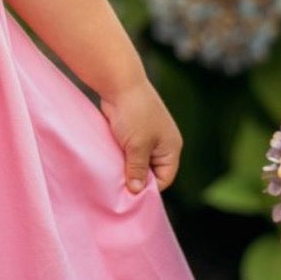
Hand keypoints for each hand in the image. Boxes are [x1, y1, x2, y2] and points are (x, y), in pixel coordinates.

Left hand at [100, 76, 182, 193]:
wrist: (120, 83)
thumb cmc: (133, 113)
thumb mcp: (137, 146)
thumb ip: (136, 170)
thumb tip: (135, 192)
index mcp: (171, 148)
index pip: (164, 179)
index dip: (148, 189)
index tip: (129, 196)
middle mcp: (162, 144)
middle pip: (151, 172)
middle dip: (136, 179)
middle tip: (118, 188)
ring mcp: (147, 137)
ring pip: (138, 162)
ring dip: (126, 168)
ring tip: (113, 175)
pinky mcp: (133, 132)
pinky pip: (129, 152)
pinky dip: (120, 158)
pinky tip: (109, 162)